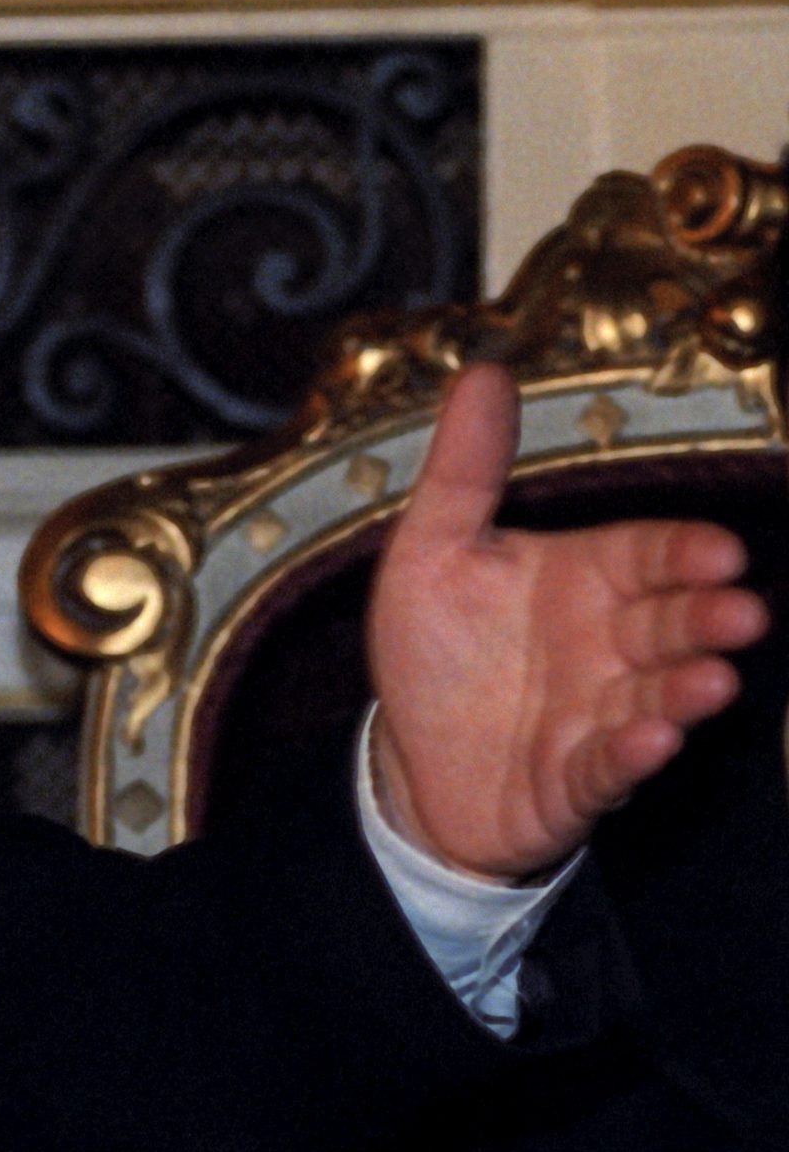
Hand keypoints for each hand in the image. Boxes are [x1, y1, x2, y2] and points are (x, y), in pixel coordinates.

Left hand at [367, 362, 768, 879]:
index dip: (685, 554)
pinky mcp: (577, 779)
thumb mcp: (430, 551)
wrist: (409, 760)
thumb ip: (463, 472)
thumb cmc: (437, 650)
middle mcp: (607, 645)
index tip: (720, 551)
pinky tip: (648, 741)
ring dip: (686, 690)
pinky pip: (608, 767)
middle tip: (742, 614)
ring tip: (711, 682)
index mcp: (584, 581)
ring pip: (657, 697)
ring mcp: (601, 714)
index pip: (650, 556)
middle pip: (670, 623)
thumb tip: (483, 372)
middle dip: (707, 618)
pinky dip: (629, 756)